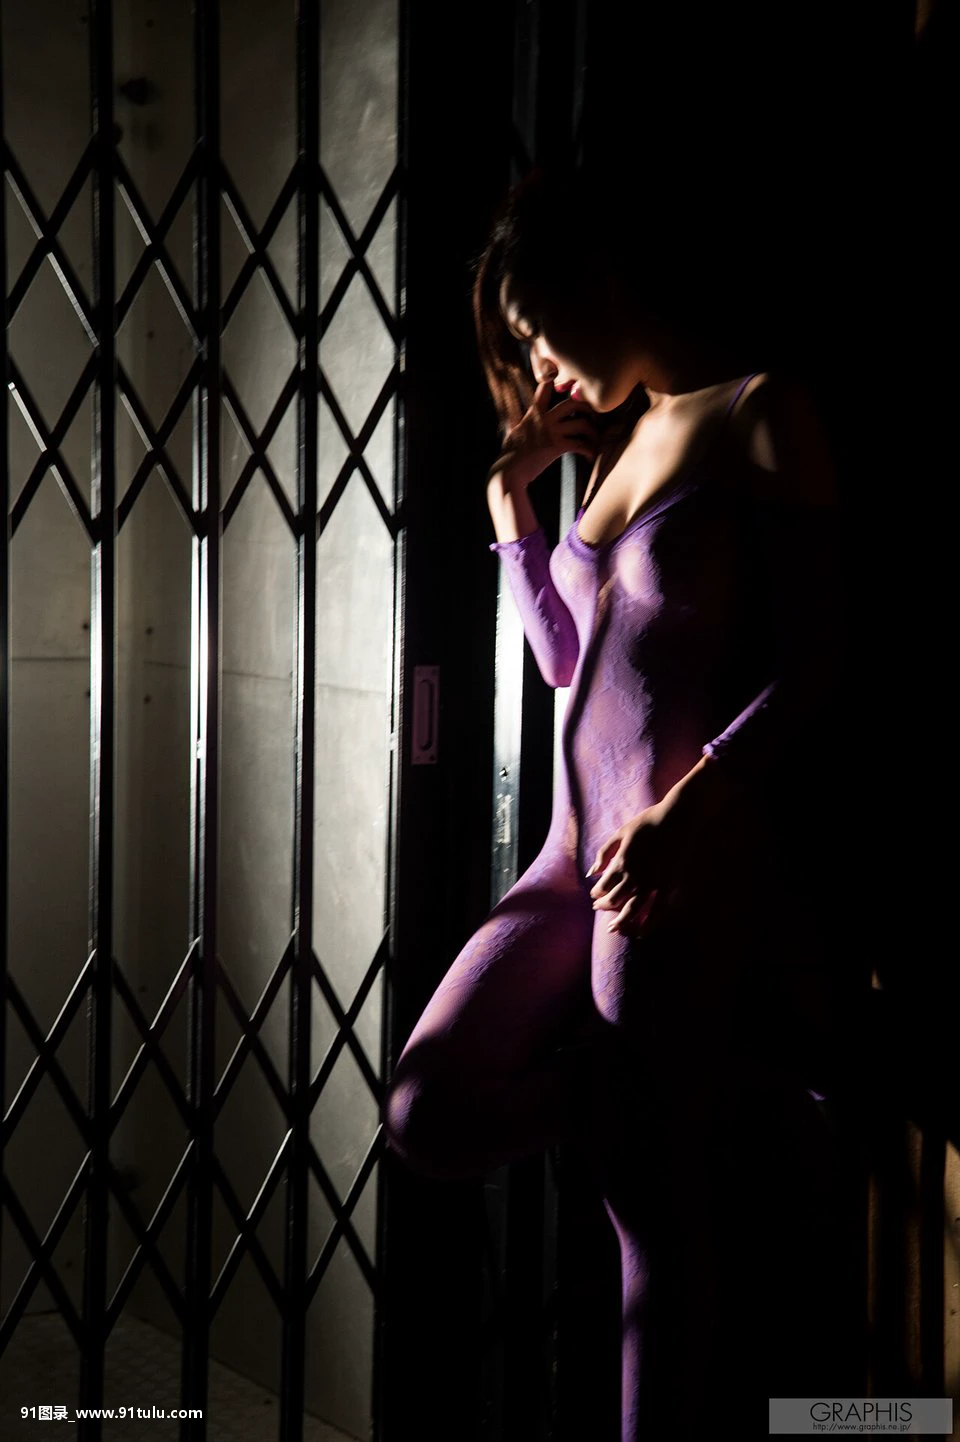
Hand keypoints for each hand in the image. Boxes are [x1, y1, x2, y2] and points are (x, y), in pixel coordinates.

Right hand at [491, 378, 599, 491]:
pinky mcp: (556, 447)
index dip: (559, 384)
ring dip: (593, 433)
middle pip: (573, 403)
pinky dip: (589, 451)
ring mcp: (550, 432)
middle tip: (594, 418)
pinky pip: (580, 444)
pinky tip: (590, 456)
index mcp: (534, 413)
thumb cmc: (510, 456)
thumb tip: (521, 422)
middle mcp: (544, 418)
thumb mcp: (516, 432)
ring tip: (594, 441)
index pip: (545, 387)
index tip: (571, 389)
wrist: (509, 472)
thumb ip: (524, 423)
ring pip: (582, 424)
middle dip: (588, 408)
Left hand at [586, 802, 671, 936]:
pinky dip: (649, 924)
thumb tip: (591, 872)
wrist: (678, 817)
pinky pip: (658, 910)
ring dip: (621, 920)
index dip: (597, 893)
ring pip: (633, 908)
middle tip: (599, 908)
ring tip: (614, 928)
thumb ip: (605, 852)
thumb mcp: (622, 832)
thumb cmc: (648, 821)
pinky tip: (641, 932)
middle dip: (604, 906)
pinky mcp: (669, 884)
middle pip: (614, 899)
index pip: (604, 885)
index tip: (595, 895)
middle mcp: (635, 874)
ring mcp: (653, 881)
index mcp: (622, 861)